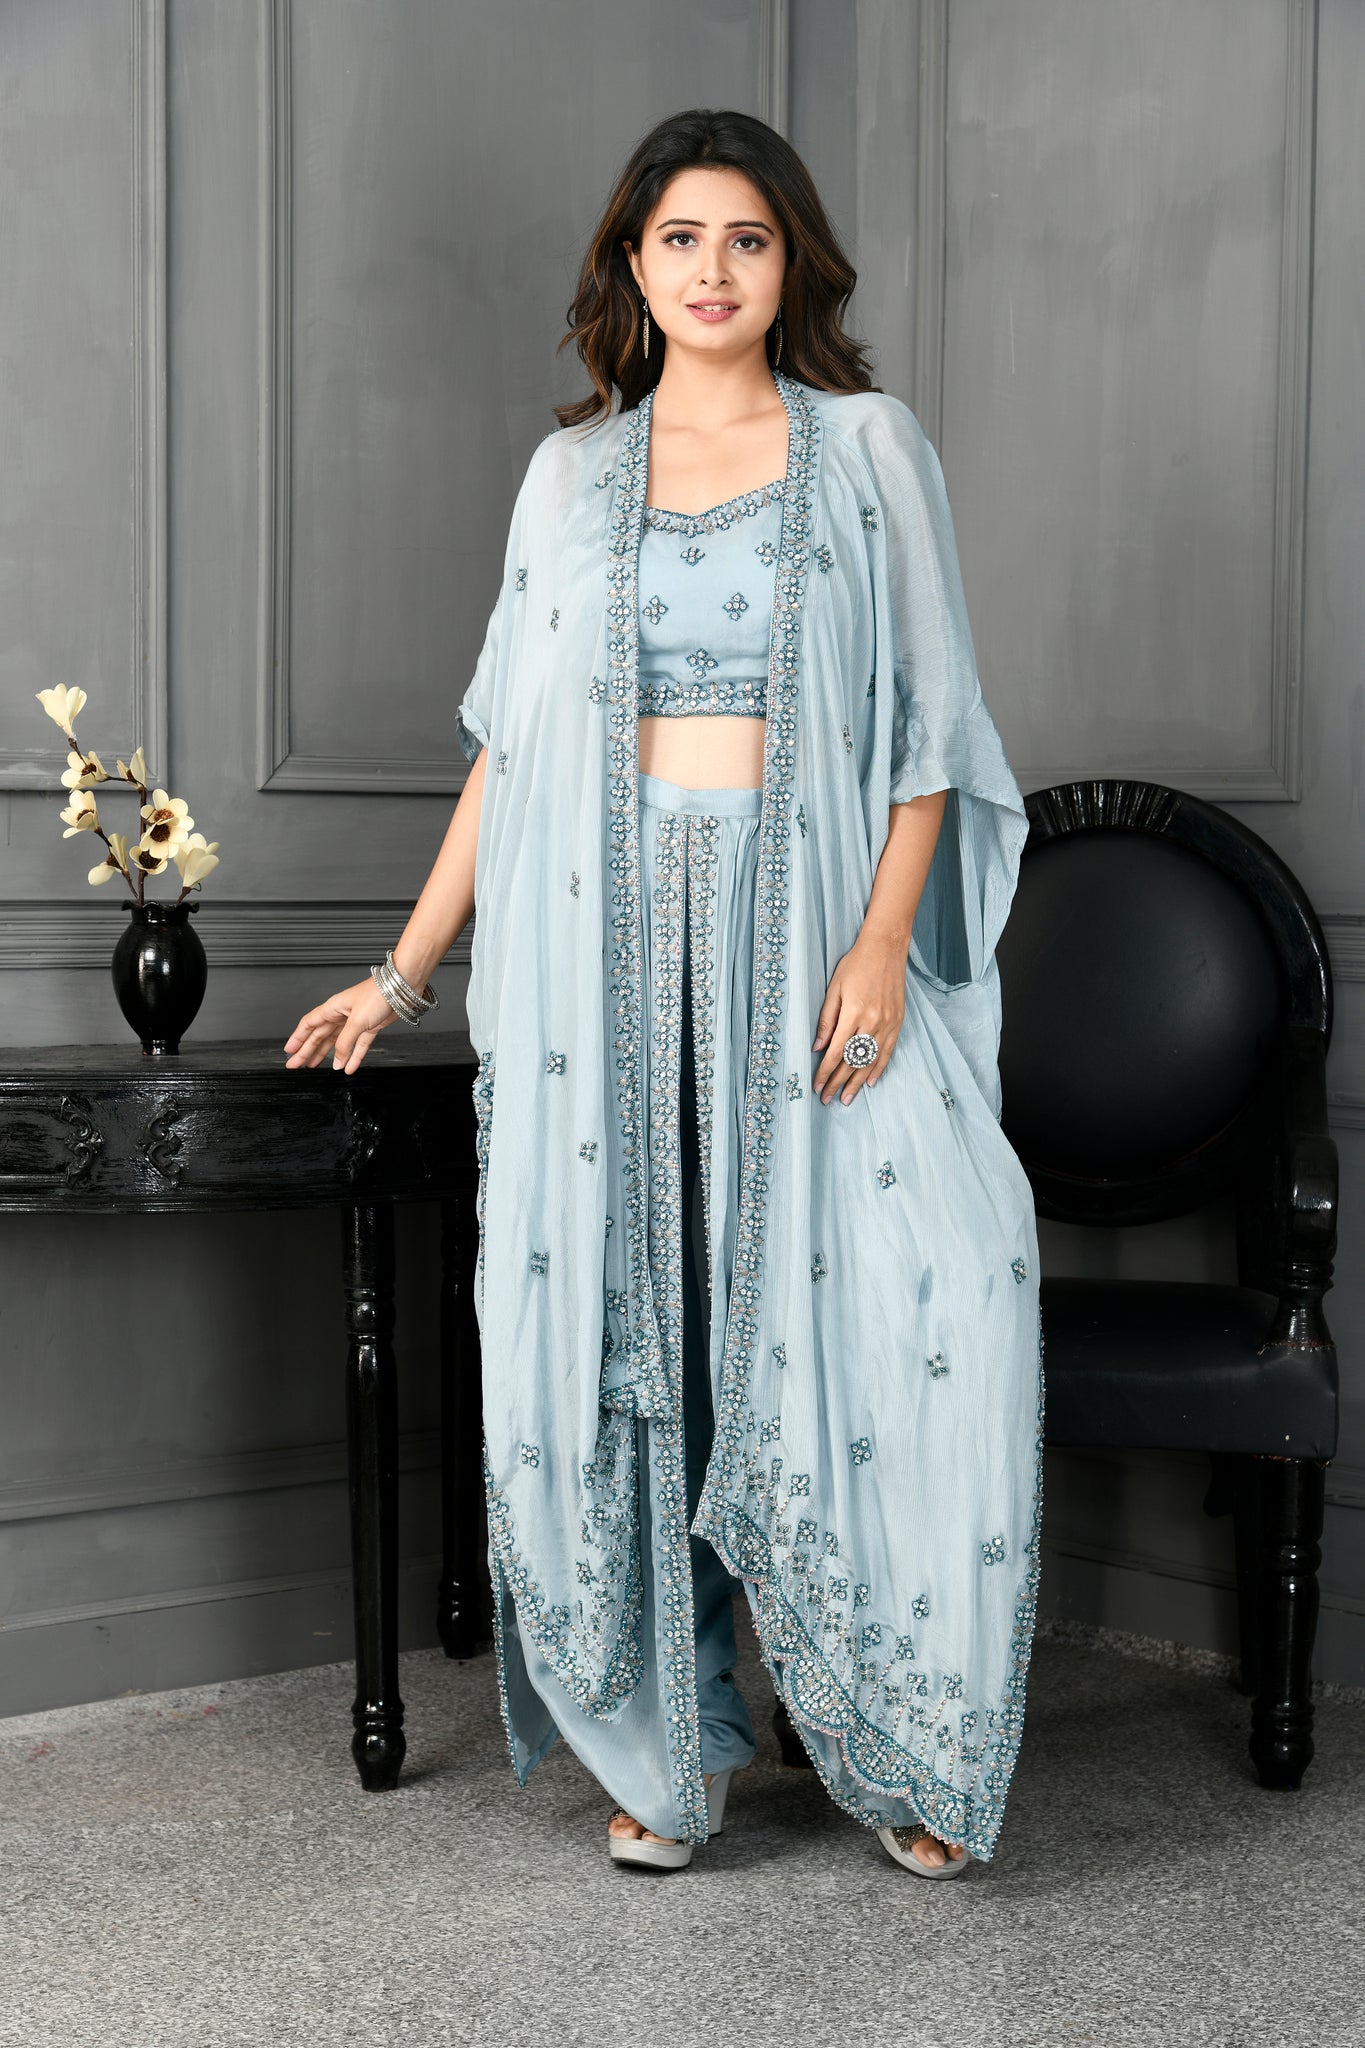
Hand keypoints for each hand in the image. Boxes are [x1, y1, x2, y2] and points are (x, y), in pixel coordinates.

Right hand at [283, 977, 400, 1072]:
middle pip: (320, 1035)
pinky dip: (353, 1057)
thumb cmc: (378, 994)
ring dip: (327, 1055)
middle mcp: (342, 1014)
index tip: (289, 1051)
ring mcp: (356, 1021)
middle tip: (296, 1064)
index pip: (309, 1024)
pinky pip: (358, 1045)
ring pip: (337, 1042)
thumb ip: (345, 1043)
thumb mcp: (357, 1021)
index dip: (298, 1038)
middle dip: (307, 1050)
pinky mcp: (371, 1027)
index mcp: (333, 1007)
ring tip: (315, 1066)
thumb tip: (337, 1061)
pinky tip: (348, 1067)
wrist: (402, 988)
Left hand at [812, 933, 906, 1104]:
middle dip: (838, 1083)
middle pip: (852, 1061)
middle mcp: (873, 1023)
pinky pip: (887, 1052)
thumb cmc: (856, 965)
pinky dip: (878, 1069)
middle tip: (827, 1099)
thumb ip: (826, 1020)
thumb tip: (818, 1048)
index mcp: (854, 1014)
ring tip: (846, 1098)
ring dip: (857, 1082)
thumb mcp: (834, 989)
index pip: (836, 1052)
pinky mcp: (898, 1022)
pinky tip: (871, 1082)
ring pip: (870, 1061)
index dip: (825, 1073)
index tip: (817, 1086)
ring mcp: (888, 1024)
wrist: (886, 949)